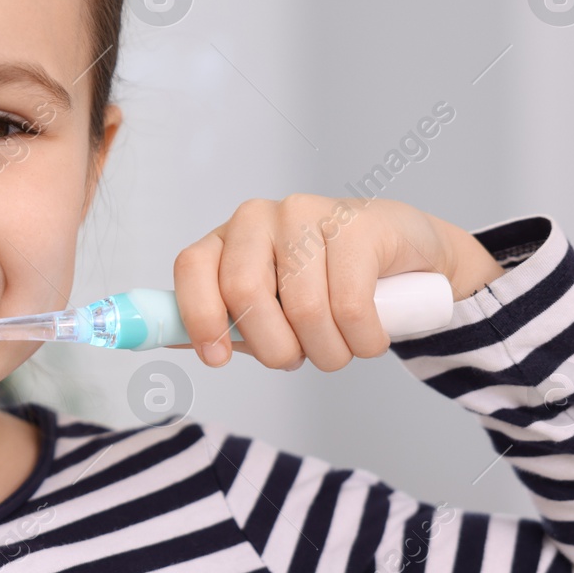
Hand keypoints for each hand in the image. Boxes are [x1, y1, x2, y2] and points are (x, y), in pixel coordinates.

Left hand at [168, 195, 504, 370]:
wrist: (408, 261)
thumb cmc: (327, 288)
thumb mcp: (269, 308)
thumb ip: (223, 320)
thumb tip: (165, 336)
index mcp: (226, 239)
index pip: (191, 268)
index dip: (199, 317)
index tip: (217, 358)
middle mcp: (258, 218)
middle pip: (245, 292)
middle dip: (276, 348)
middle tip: (300, 358)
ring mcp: (307, 214)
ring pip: (304, 309)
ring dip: (328, 352)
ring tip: (341, 347)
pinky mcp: (357, 224)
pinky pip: (351, 306)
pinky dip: (364, 340)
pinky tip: (370, 334)